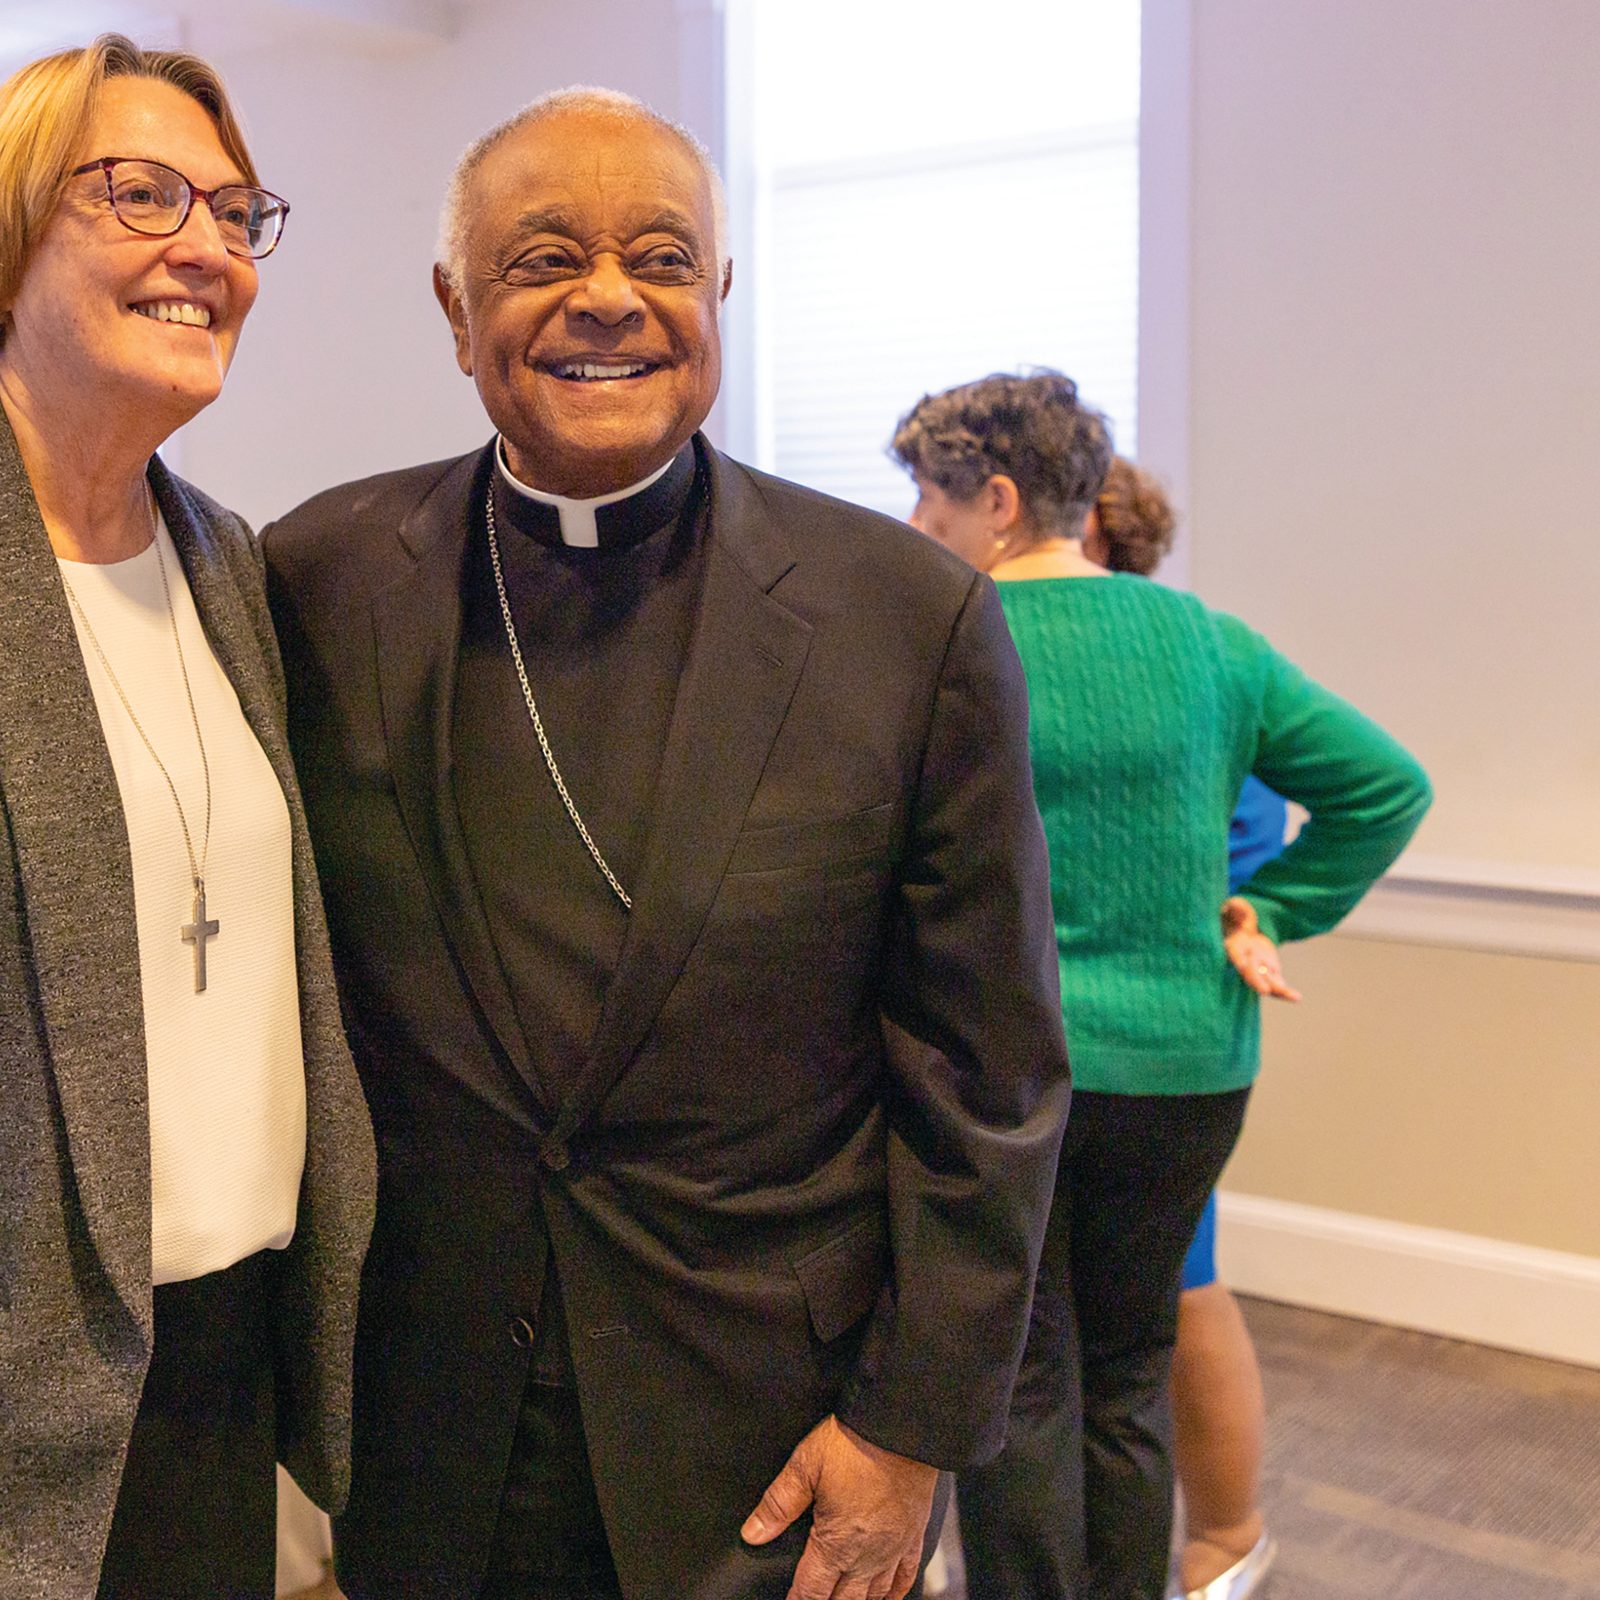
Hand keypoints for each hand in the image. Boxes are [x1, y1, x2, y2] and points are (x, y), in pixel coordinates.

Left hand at [741, 1414, 937, 1599]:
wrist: (900, 1427)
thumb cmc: (855, 1443)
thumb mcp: (806, 1465)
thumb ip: (778, 1503)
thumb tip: (754, 1532)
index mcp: (835, 1542)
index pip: (811, 1590)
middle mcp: (866, 1554)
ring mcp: (893, 1548)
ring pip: (875, 1596)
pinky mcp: (914, 1535)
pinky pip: (906, 1577)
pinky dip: (895, 1593)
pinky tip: (888, 1597)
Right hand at [1221, 896, 1301, 1001]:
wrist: (1238, 929)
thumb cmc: (1233, 916)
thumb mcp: (1233, 908)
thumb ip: (1236, 908)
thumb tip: (1240, 907)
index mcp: (1233, 945)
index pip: (1234, 954)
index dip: (1237, 959)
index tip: (1242, 965)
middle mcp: (1244, 960)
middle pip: (1249, 972)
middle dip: (1256, 980)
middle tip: (1265, 990)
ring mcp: (1257, 967)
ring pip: (1265, 982)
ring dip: (1278, 990)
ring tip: (1293, 997)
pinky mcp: (1269, 971)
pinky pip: (1276, 984)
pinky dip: (1285, 992)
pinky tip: (1297, 998)